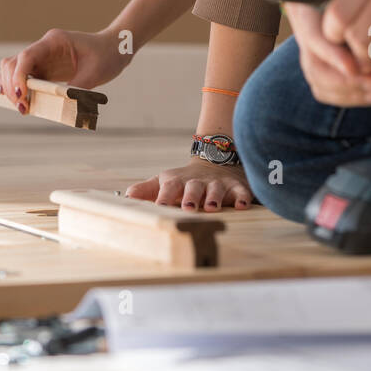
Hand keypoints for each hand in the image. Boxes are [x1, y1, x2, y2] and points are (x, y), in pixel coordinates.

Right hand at [0, 27, 128, 112]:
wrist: (114, 49)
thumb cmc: (106, 56)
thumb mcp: (95, 73)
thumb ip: (77, 88)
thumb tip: (61, 106)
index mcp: (54, 41)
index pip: (27, 56)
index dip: (19, 76)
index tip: (21, 95)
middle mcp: (43, 48)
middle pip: (14, 63)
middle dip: (12, 86)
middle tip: (23, 108)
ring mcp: (41, 58)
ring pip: (13, 69)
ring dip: (11, 88)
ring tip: (23, 108)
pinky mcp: (43, 69)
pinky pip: (22, 78)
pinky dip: (17, 89)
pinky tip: (20, 102)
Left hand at [125, 157, 252, 210]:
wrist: (214, 163)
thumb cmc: (185, 180)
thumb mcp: (165, 182)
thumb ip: (147, 190)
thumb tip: (127, 196)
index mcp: (178, 182)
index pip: (169, 187)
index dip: (165, 196)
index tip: (160, 206)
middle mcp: (198, 182)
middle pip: (193, 188)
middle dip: (191, 197)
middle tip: (188, 207)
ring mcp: (217, 184)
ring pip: (216, 190)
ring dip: (214, 198)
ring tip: (212, 207)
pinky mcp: (236, 187)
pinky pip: (241, 191)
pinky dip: (243, 197)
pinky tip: (243, 205)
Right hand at [287, 0, 370, 106]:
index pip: (312, 35)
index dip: (332, 54)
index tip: (357, 65)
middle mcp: (307, 25)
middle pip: (315, 66)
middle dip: (346, 81)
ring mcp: (318, 43)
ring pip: (321, 80)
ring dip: (351, 92)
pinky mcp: (332, 57)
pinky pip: (331, 87)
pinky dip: (352, 95)